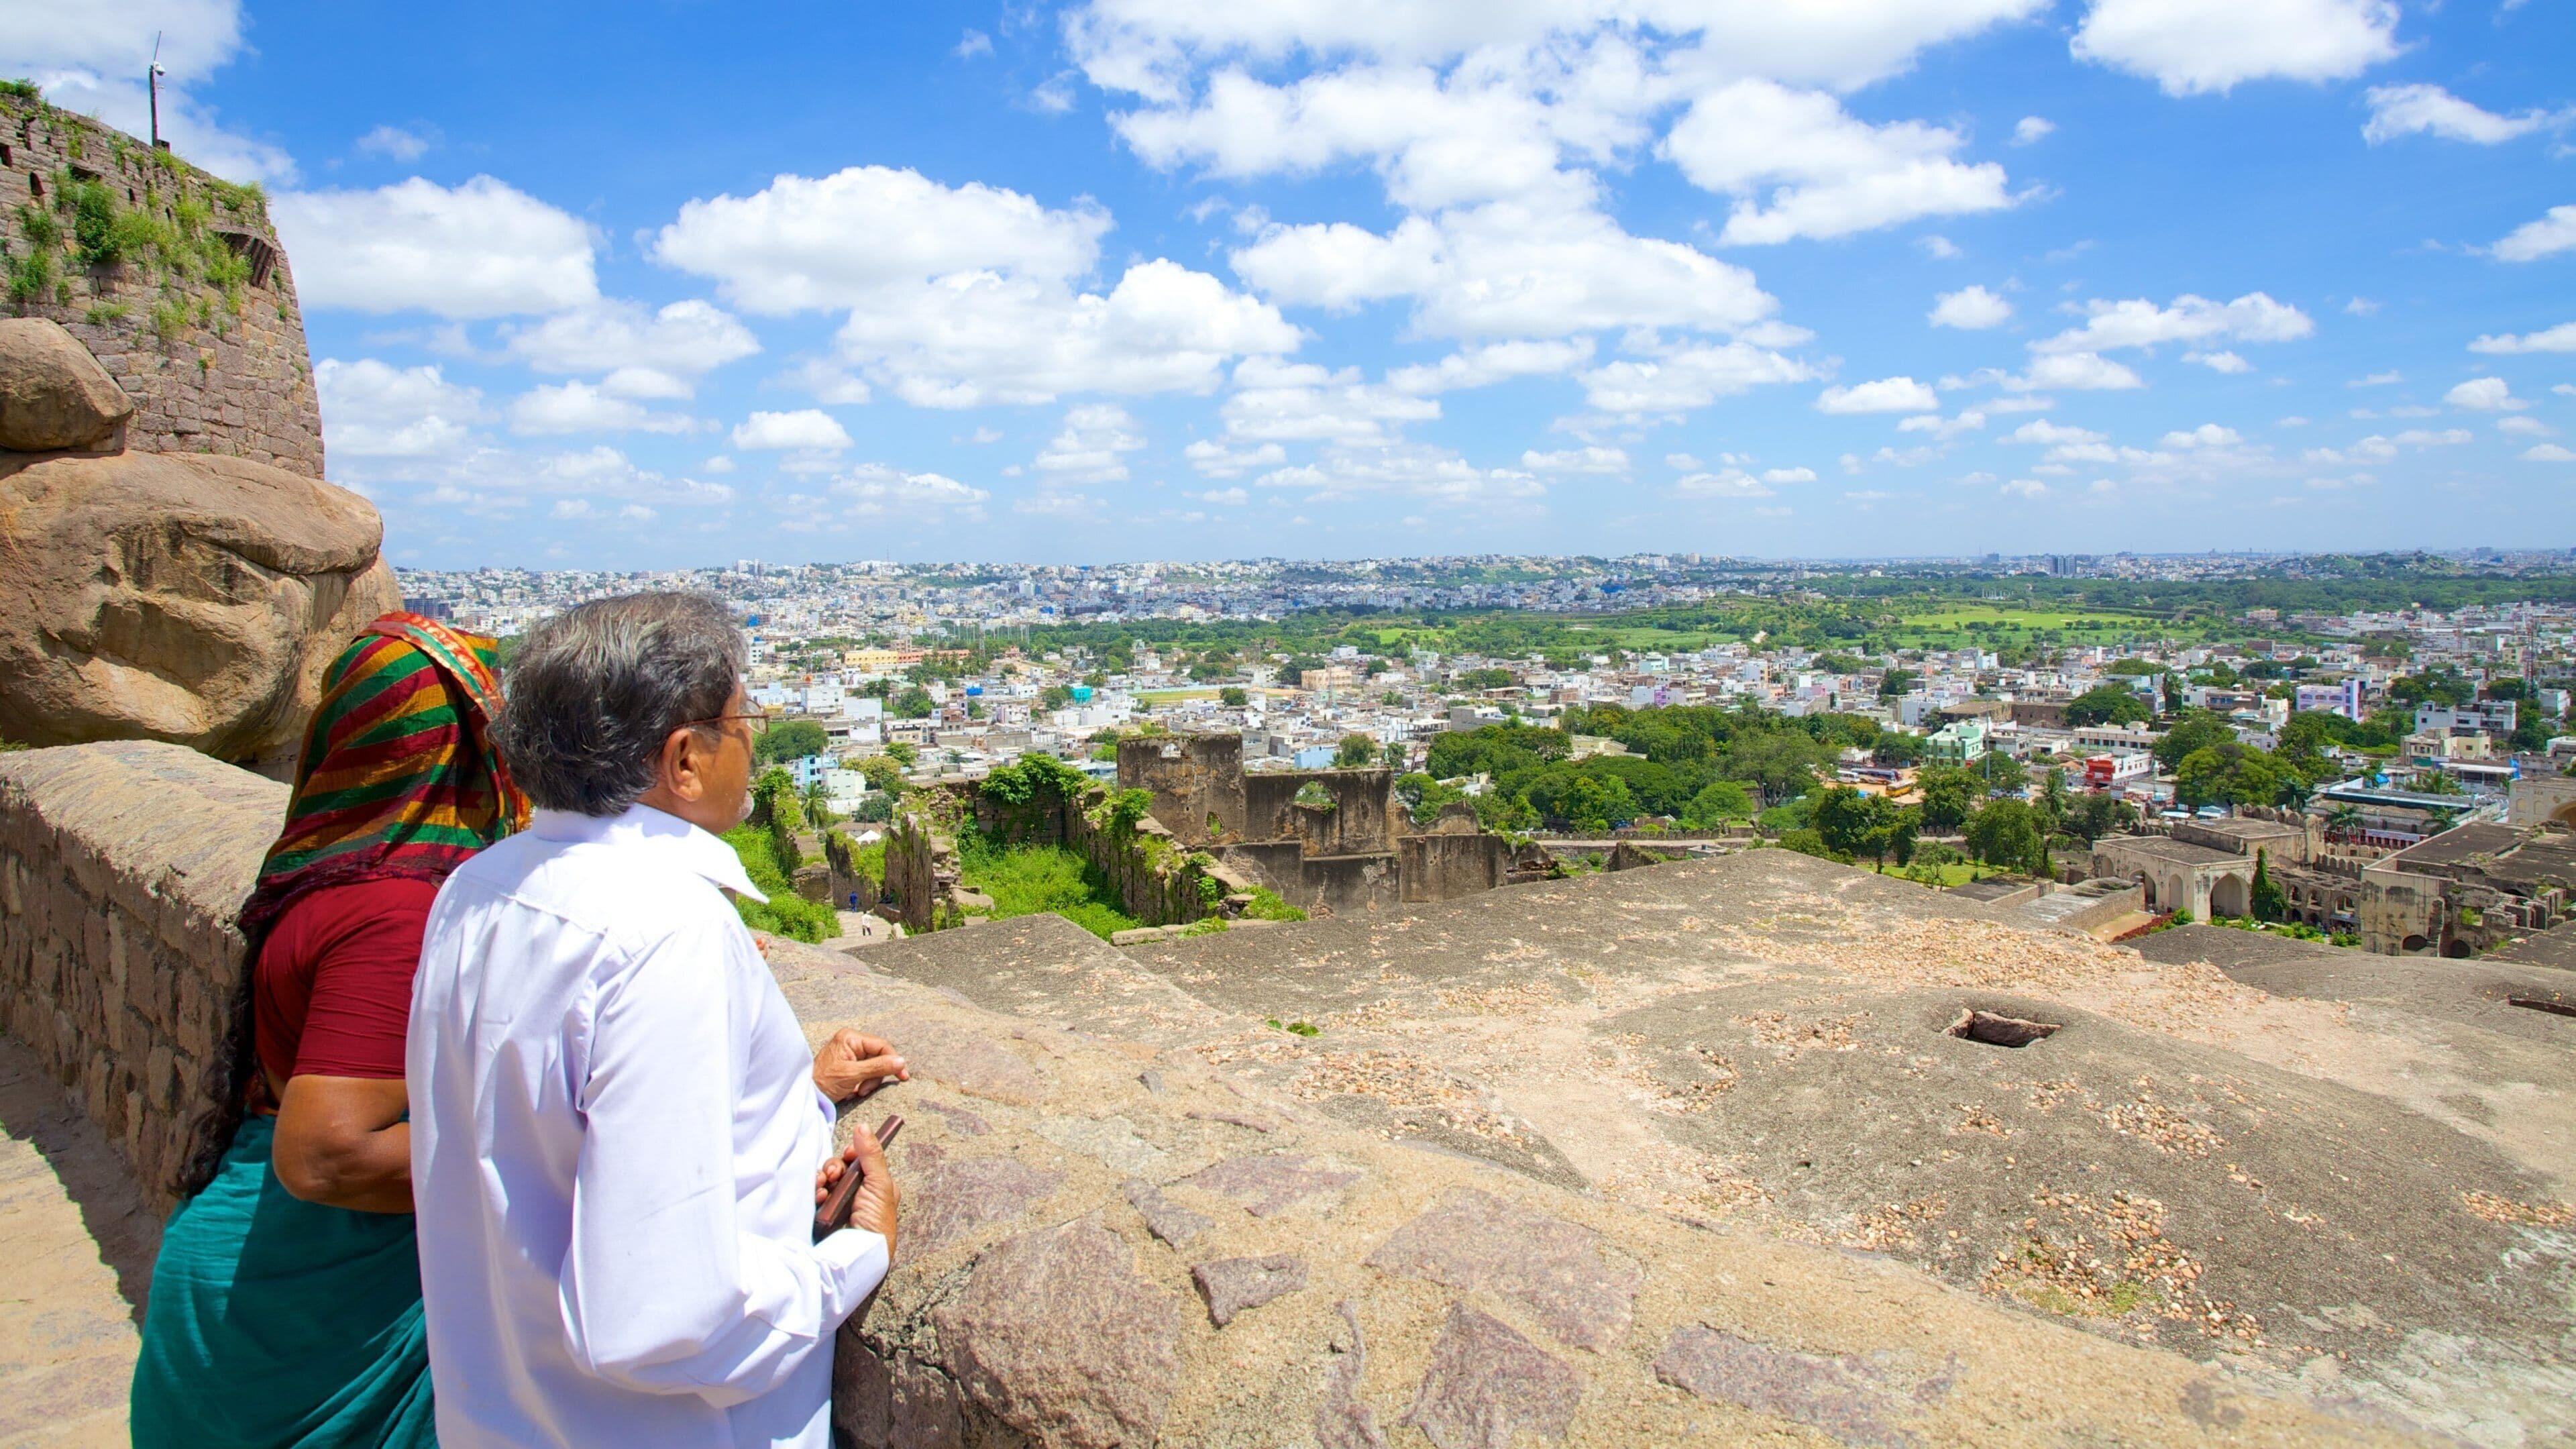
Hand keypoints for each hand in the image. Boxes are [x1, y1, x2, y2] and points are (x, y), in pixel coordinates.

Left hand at [813, 1028, 907, 1103]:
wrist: (806, 1095)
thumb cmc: (823, 1082)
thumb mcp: (852, 1075)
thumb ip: (877, 1067)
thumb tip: (901, 1061)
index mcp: (851, 1038)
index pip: (881, 1046)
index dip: (893, 1060)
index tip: (902, 1076)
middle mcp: (851, 1042)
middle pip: (879, 1056)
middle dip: (875, 1075)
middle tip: (865, 1089)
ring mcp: (850, 1053)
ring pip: (874, 1066)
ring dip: (869, 1082)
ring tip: (857, 1091)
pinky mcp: (850, 1064)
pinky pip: (866, 1072)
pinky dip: (864, 1083)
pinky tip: (854, 1090)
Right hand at [814, 1124, 897, 1251]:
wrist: (859, 1252)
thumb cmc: (877, 1220)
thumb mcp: (880, 1184)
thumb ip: (871, 1155)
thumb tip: (863, 1127)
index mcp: (876, 1183)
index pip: (860, 1159)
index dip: (851, 1153)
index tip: (848, 1154)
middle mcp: (858, 1190)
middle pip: (840, 1166)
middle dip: (834, 1166)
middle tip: (833, 1174)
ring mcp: (841, 1201)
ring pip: (827, 1178)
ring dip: (823, 1177)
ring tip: (823, 1186)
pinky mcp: (827, 1210)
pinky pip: (817, 1193)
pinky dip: (817, 1191)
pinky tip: (819, 1196)